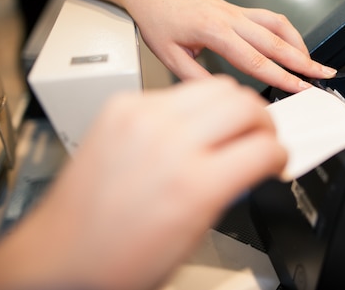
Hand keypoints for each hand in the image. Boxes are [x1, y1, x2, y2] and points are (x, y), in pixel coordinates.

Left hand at [0, 77, 285, 289]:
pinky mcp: (122, 107)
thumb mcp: (195, 232)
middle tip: (260, 137)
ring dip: (233, 106)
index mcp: (195, 184)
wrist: (64, 254)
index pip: (266, 146)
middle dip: (264, 123)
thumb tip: (252, 162)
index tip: (276, 158)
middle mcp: (170, 141)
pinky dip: (193, 107)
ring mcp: (142, 118)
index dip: (280, 154)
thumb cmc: (121, 257)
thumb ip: (230, 188)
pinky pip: (176, 93)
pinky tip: (188, 127)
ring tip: (229, 126)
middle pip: (247, 104)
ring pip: (216, 86)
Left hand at [48, 0, 335, 92]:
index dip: (281, 77)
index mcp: (214, 32)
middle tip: (323, 75)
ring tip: (314, 62)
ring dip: (299, 44)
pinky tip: (292, 44)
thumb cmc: (157, 20)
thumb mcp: (168, 56)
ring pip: (278, 25)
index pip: (256, 60)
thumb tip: (223, 94)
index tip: (299, 88)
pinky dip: (287, 32)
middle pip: (275, 42)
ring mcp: (236, 11)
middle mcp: (230, 19)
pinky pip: (270, 18)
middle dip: (303, 61)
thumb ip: (196, 79)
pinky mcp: (237, 9)